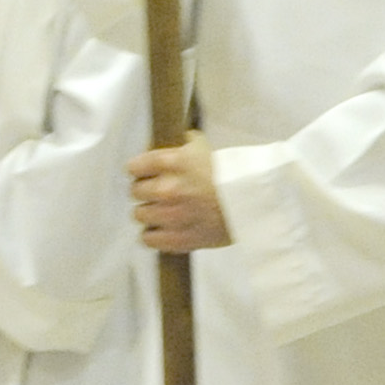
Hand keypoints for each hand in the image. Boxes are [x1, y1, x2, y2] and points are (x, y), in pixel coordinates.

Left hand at [128, 130, 229, 251]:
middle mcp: (166, 189)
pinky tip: (162, 229)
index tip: (144, 173)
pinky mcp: (178, 238)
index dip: (139, 170)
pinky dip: (153, 235)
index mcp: (171, 163)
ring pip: (139, 215)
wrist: (251, 202)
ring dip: (149, 212)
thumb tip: (153, 146)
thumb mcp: (201, 146)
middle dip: (145, 191)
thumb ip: (176, 145)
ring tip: (162, 211)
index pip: (134, 167)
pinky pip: (148, 239)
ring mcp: (170, 216)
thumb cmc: (228, 172)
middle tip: (158, 192)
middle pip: (134, 191)